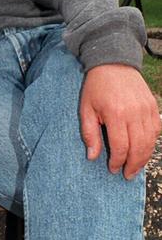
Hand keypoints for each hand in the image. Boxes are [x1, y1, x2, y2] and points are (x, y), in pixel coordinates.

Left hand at [79, 64, 160, 178]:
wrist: (113, 63)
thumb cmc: (96, 87)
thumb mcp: (85, 109)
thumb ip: (89, 134)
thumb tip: (92, 156)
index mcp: (115, 114)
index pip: (120, 146)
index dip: (117, 161)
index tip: (112, 169)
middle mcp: (134, 113)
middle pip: (138, 147)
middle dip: (133, 165)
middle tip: (127, 175)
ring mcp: (147, 109)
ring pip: (150, 141)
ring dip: (144, 158)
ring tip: (136, 168)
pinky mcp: (153, 107)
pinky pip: (156, 130)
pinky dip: (151, 143)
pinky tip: (144, 150)